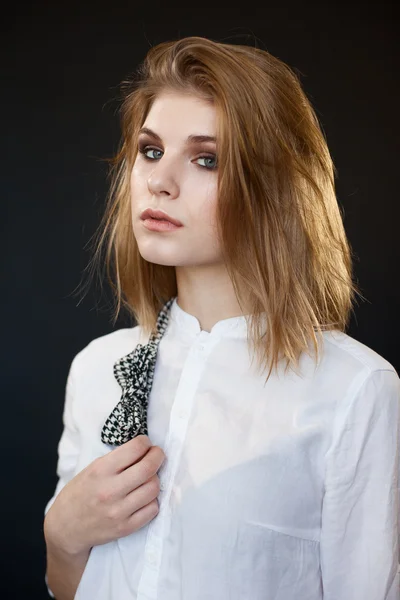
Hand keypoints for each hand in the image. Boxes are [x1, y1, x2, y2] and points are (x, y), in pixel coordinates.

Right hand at [44, 435, 165, 555]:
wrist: (66, 528)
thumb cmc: (80, 493)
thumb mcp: (91, 468)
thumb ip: (116, 459)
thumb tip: (143, 448)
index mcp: (100, 470)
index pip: (135, 449)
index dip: (145, 443)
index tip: (146, 444)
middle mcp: (110, 490)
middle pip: (149, 468)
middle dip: (158, 456)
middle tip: (156, 455)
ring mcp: (118, 511)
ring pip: (153, 488)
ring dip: (154, 479)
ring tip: (147, 478)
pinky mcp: (125, 528)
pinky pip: (152, 509)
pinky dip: (152, 500)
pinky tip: (144, 496)